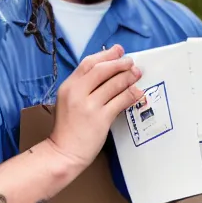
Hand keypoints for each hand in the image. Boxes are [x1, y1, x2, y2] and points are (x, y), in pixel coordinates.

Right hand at [50, 44, 143, 167]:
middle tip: (131, 61)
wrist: (63, 151)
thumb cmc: (67, 128)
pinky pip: (120, 101)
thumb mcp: (68, 101)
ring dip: (128, 76)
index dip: (105, 56)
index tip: (118, 51)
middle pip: (101, 70)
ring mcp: (88, 106)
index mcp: (68, 86)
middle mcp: (77, 92)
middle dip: (119, 63)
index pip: (88, 63)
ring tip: (137, 73)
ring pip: (113, 84)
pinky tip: (138, 92)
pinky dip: (131, 94)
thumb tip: (106, 74)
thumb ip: (82, 87)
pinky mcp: (100, 119)